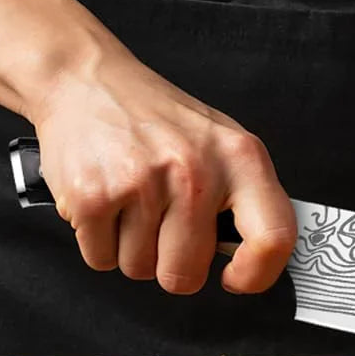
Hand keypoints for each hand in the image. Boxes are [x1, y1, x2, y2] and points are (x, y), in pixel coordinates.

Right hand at [31, 52, 295, 295]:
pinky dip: (97, 241)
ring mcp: (142, 182)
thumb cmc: (153, 119)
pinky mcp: (94, 195)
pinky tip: (103, 200)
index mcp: (239, 158)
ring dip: (130, 248)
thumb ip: (243, 199)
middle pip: (185, 275)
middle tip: (158, 221)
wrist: (81, 79)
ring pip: (140, 270)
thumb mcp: (217, 143)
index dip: (255, 275)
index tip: (234, 277)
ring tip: (128, 200)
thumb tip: (257, 259)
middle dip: (168, 264)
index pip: (273, 240)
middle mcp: (194, 170)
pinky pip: (102, 259)